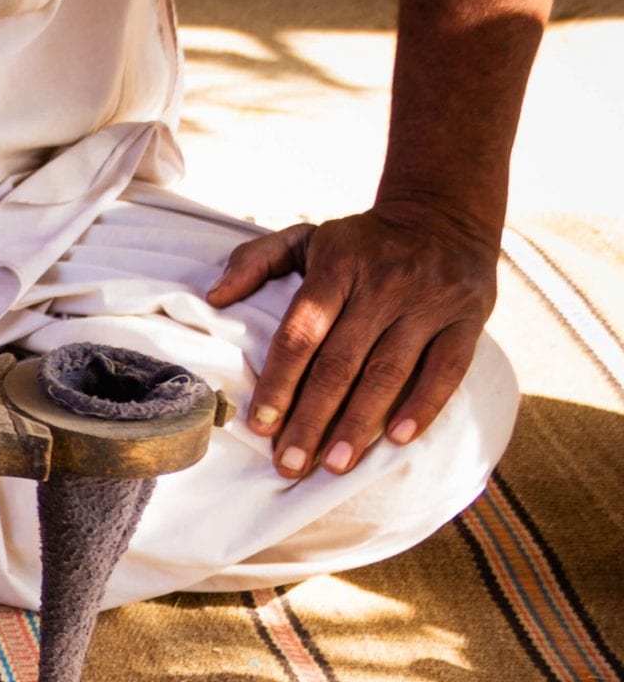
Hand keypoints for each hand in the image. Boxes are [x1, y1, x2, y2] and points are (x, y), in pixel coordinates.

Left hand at [205, 200, 498, 475]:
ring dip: (359, 424)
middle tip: (290, 463)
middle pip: (340, 363)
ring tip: (334, 465)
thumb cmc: (362, 242)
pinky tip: (397, 439)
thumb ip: (256, 261)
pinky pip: (447, 369)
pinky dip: (424, 405)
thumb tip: (214, 297)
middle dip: (312, 419)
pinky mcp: (467, 318)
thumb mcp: (307, 238)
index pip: (302, 333)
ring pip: (388, 373)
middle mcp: (384, 285)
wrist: (446, 215)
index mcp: (338, 267)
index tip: (262, 426)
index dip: (281, 382)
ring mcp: (428, 302)